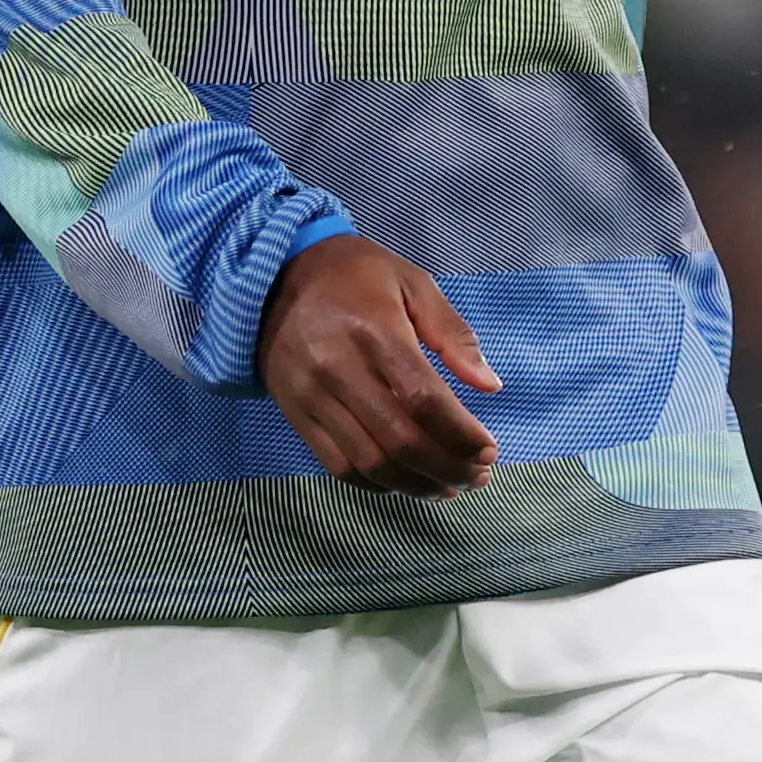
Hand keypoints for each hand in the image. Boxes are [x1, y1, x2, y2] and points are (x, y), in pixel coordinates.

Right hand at [256, 234, 503, 497]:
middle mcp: (339, 368)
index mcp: (374, 330)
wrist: (271, 275)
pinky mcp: (295, 414)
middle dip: (449, 467)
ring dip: (418, 485)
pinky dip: (379, 484)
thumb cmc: (353, 275)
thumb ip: (453, 332)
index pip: (424, 399)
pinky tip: (407, 481)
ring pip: (372, 462)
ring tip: (450, 486)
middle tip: (478, 474)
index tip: (489, 449)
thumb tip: (490, 386)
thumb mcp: (411, 282)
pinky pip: (339, 466)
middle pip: (401, 440)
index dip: (462, 435)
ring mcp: (312, 395)